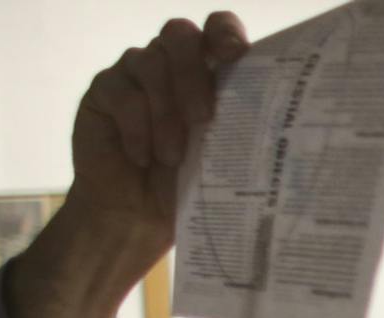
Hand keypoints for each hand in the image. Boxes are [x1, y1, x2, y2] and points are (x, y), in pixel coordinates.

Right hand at [70, 13, 249, 256]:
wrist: (139, 222)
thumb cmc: (191, 191)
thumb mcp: (224, 162)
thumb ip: (241, 131)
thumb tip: (280, 123)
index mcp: (210, 74)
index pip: (218, 29)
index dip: (225, 32)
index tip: (235, 54)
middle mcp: (171, 65)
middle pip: (179, 35)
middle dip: (192, 73)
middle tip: (202, 118)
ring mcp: (134, 75)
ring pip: (148, 61)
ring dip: (164, 111)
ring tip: (172, 158)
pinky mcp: (103, 93)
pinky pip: (120, 92)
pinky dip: (136, 128)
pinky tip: (144, 158)